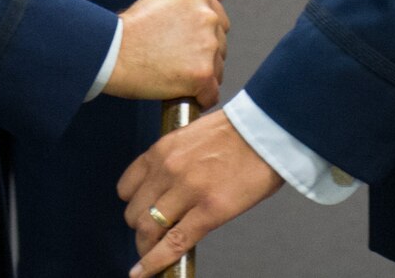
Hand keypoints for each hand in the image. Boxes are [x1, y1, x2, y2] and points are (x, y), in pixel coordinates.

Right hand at [104, 0, 228, 106]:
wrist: (112, 52)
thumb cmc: (127, 30)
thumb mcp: (156, 3)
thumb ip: (182, 10)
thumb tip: (191, 21)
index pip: (219, 20)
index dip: (207, 36)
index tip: (194, 48)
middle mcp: (208, 18)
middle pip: (220, 45)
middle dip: (205, 57)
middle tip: (182, 66)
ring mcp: (208, 46)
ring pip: (218, 69)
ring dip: (203, 77)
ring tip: (179, 83)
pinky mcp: (203, 74)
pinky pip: (211, 93)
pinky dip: (201, 99)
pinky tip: (188, 99)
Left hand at [118, 109, 283, 275]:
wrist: (267, 131)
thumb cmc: (237, 132)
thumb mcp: (192, 136)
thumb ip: (174, 160)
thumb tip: (168, 185)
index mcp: (163, 149)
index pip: (127, 187)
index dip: (132, 205)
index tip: (138, 212)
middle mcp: (168, 170)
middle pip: (135, 212)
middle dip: (140, 227)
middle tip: (150, 235)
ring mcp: (187, 191)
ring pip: (149, 230)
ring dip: (147, 246)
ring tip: (151, 254)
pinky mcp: (209, 211)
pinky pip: (174, 243)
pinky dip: (156, 262)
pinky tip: (145, 273)